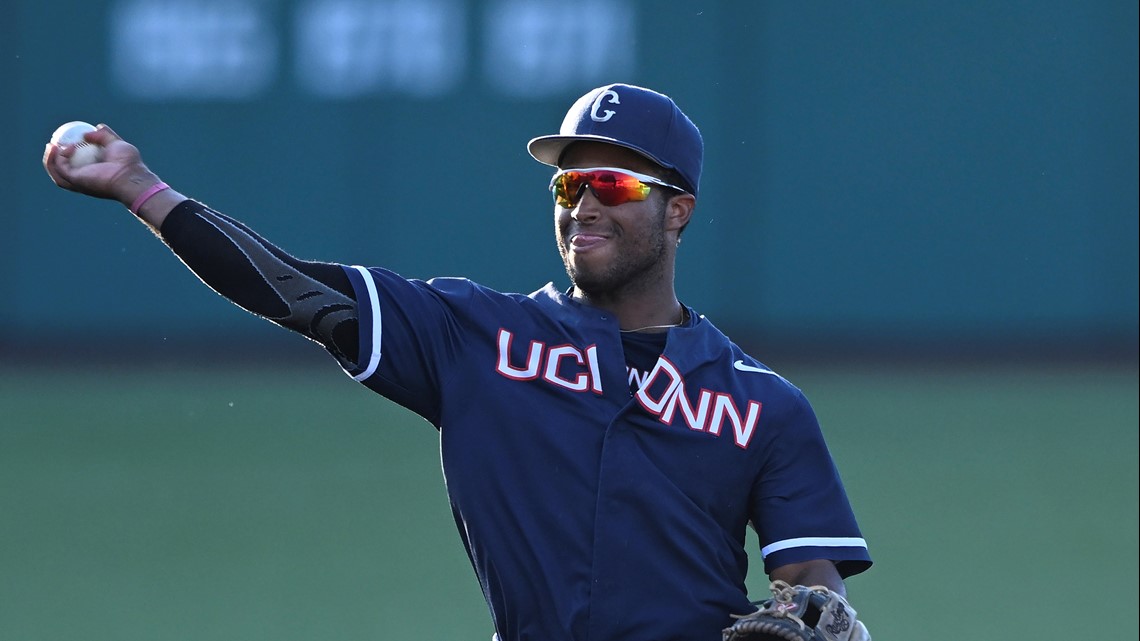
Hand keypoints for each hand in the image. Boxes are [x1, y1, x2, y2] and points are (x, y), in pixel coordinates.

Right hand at [43, 124, 159, 205]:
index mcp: (93, 174)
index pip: (75, 167)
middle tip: (52, 144)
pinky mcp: (76, 181)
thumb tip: (96, 127)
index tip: (65, 140)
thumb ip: (105, 136)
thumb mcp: (116, 143)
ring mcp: (80, 183)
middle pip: (61, 173)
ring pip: (57, 174)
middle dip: (53, 160)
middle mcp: (85, 181)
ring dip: (50, 160)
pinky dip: (58, 158)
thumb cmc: (128, 163)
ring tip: (51, 145)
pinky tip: (64, 147)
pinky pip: (61, 169)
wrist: (131, 174)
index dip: (66, 156)